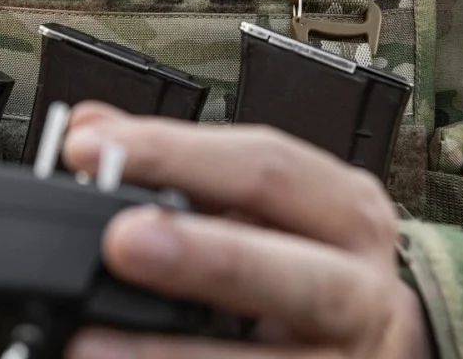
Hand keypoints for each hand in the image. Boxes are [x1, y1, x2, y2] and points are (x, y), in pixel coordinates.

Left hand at [62, 103, 431, 358]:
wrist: (371, 341)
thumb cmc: (307, 258)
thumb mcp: (260, 204)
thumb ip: (178, 164)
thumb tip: (91, 126)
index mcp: (342, 208)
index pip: (262, 165)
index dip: (173, 153)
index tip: (90, 147)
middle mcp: (361, 283)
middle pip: (285, 264)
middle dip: (199, 254)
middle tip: (121, 241)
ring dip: (176, 351)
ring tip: (96, 342)